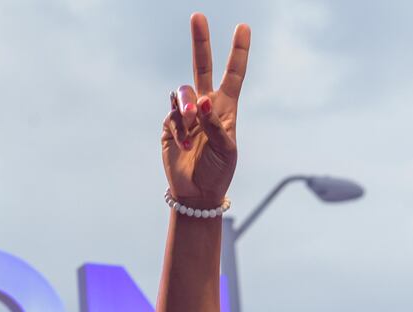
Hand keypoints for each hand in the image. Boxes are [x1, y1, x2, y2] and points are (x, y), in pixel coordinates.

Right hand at [161, 13, 250, 207]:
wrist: (196, 193)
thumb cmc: (218, 172)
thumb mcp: (226, 150)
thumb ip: (215, 124)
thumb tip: (203, 101)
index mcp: (226, 108)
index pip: (233, 74)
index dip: (238, 52)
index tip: (243, 28)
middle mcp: (205, 106)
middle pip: (202, 66)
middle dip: (200, 41)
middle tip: (198, 16)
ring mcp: (186, 114)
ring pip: (183, 92)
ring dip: (187, 104)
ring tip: (191, 123)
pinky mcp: (169, 125)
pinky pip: (172, 114)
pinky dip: (179, 127)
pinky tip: (184, 144)